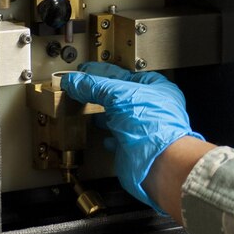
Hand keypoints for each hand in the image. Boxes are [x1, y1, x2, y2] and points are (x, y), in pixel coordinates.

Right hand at [60, 62, 203, 212]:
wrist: (157, 162)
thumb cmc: (154, 126)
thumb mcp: (119, 95)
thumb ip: (95, 86)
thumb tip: (76, 82)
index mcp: (157, 88)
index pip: (127, 74)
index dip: (106, 71)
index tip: (87, 71)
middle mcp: (152, 108)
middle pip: (123, 95)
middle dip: (104, 92)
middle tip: (84, 87)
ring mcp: (143, 129)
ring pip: (120, 117)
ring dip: (104, 114)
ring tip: (89, 108)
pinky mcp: (133, 147)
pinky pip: (118, 139)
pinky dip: (108, 137)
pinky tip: (103, 135)